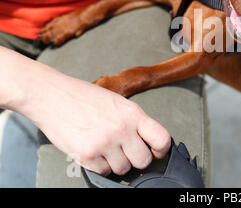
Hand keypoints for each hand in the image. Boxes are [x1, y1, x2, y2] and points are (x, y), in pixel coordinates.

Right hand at [15, 60, 170, 175]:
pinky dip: (100, 165)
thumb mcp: (117, 102)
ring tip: (106, 147)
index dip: (161, 150)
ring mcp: (105, 143)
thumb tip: (147, 141)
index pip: (162, 139)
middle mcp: (122, 129)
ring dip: (117, 163)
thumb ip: (134, 121)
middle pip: (143, 160)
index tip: (156, 152)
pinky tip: (94, 150)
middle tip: (127, 152)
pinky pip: (104, 172)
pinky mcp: (87, 155)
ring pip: (123, 169)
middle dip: (137, 159)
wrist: (52, 96)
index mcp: (133, 114)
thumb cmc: (83, 97)